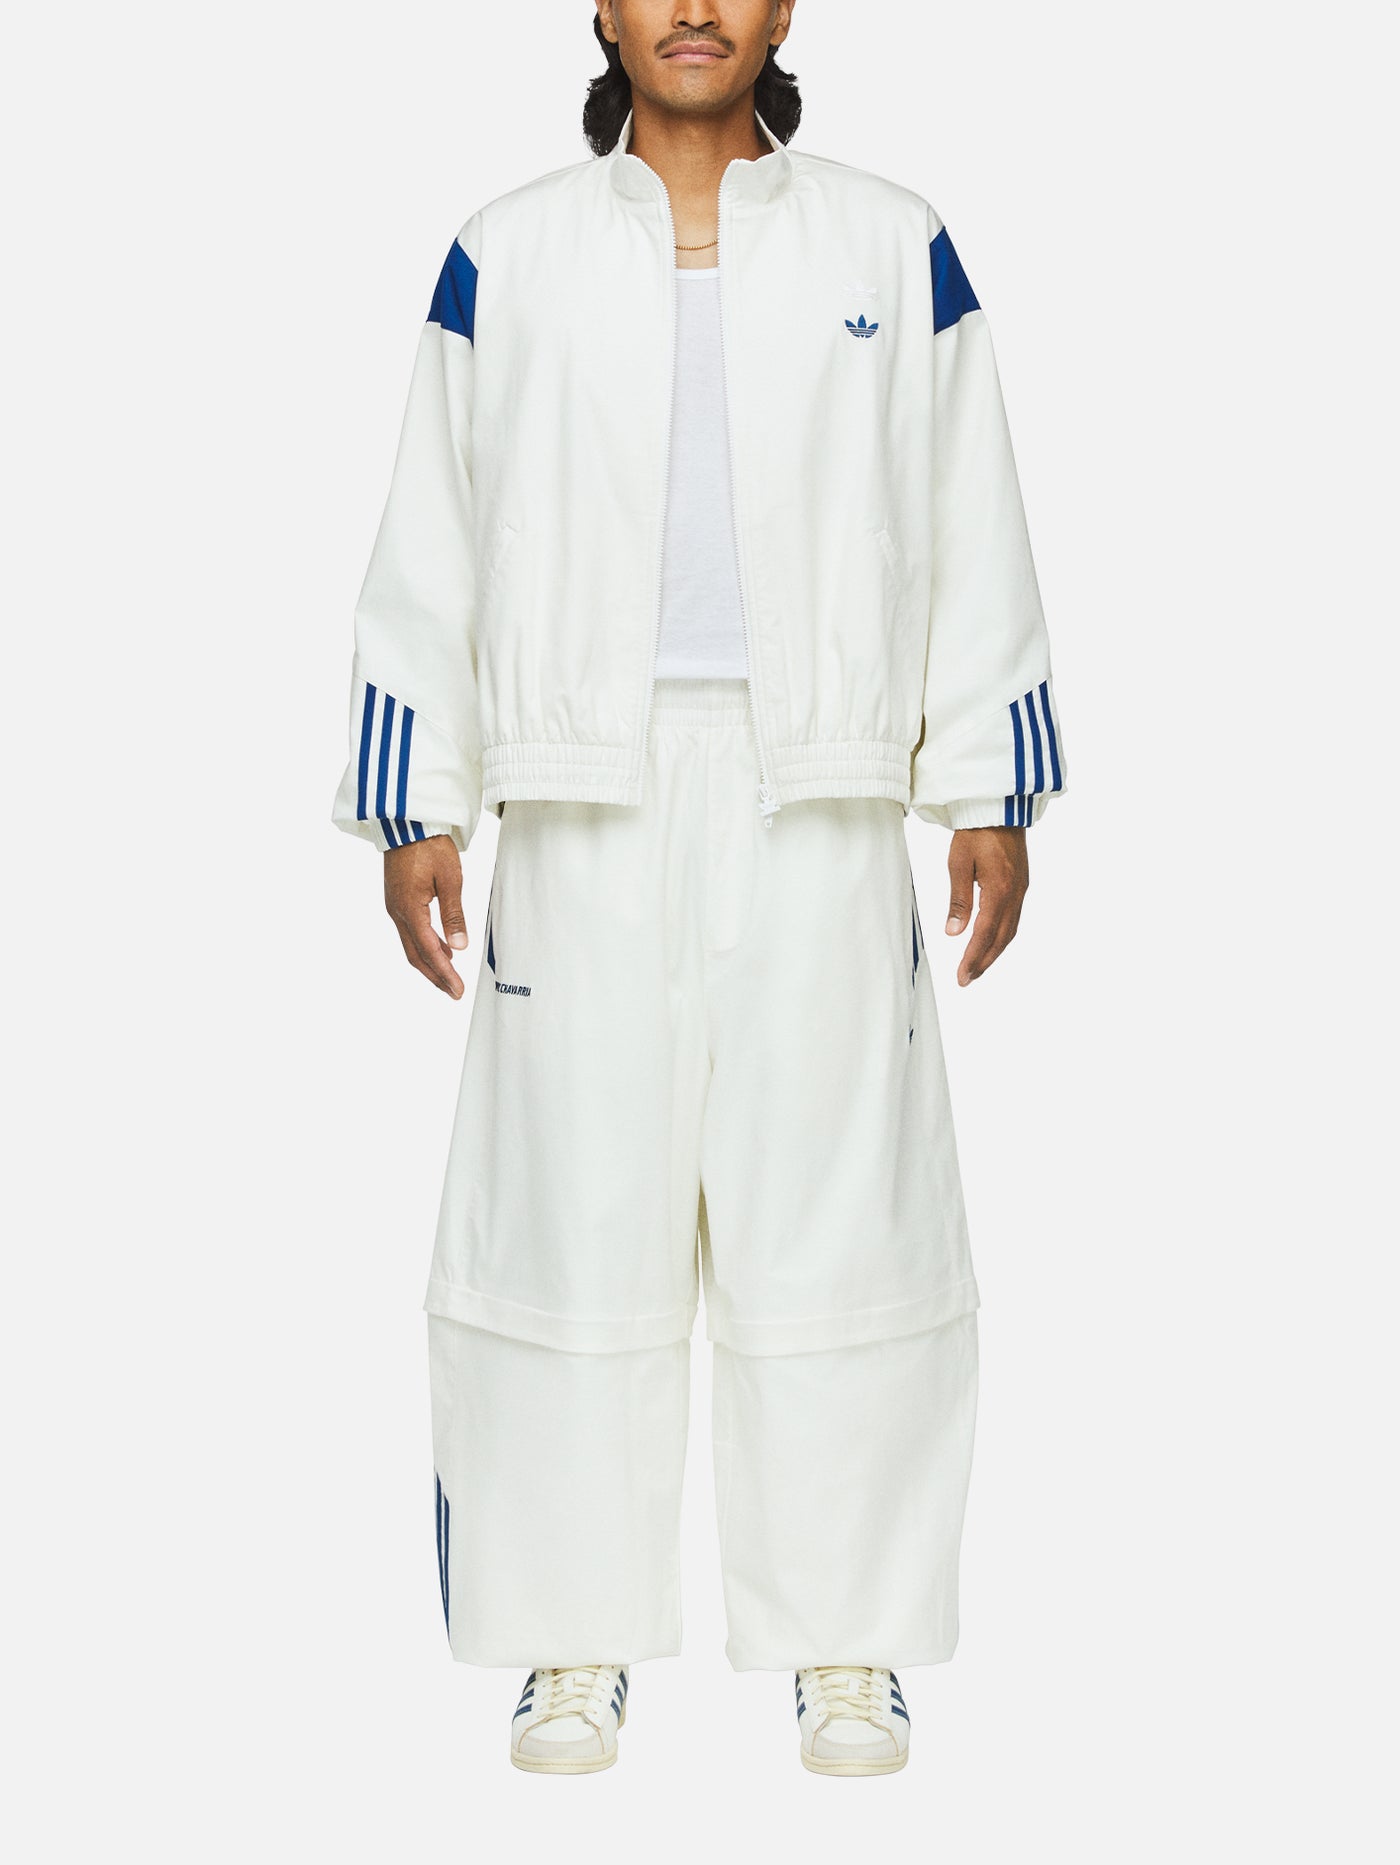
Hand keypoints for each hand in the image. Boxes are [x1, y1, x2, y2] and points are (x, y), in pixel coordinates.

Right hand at [384, 835, 468, 997]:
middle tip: (454, 992)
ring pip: (410, 945)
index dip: (443, 973)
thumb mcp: (450, 879)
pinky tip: (440, 949)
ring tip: (449, 976)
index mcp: (410, 908)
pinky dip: (424, 946)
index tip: (457, 989)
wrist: (407, 822)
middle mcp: (397, 912)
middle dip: (435, 976)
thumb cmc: (429, 845)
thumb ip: (454, 914)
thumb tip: (459, 946)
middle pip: (415, 955)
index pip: (428, 951)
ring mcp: (394, 907)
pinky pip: (409, 932)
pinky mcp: (397, 900)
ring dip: (429, 963)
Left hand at [945, 827, 1027, 985]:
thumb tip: (954, 932)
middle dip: (984, 962)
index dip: (973, 958)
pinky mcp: (1021, 885)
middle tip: (966, 979)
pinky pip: (1014, 919)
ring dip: (993, 952)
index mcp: (1000, 889)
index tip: (961, 976)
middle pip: (1001, 938)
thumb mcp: (959, 863)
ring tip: (976, 967)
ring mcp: (1021, 890)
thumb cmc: (976, 831)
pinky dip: (1001, 937)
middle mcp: (1015, 894)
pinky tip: (990, 943)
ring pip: (1010, 931)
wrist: (1000, 808)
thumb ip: (958, 900)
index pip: (985, 933)